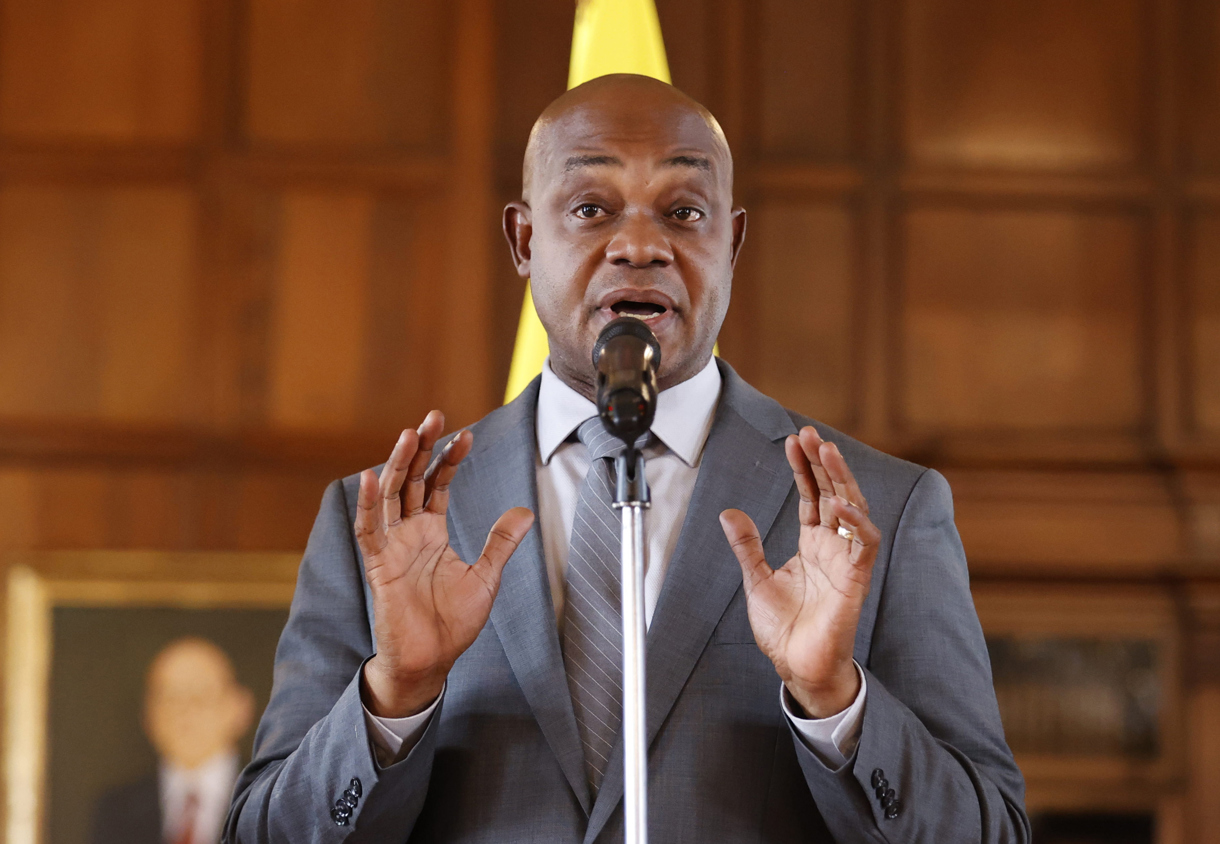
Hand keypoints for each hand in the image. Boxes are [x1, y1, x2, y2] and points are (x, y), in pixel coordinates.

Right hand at [356, 411, 533, 717]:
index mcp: (431, 532)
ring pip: (390, 495)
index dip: (449, 459)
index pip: (436, 484)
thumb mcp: (486, 577)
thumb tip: (525, 510)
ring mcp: (391, 546)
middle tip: (432, 416)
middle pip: (410, 479)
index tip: (466, 434)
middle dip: (420, 447)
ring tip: (409, 434)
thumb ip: (500, 542)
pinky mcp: (378, 566)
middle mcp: (408, 533)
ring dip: (397, 464)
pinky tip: (371, 477)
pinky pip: (368, 531)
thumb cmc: (452, 622)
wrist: (431, 660)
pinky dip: (368, 504)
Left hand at [719, 427, 879, 717]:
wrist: (798, 667)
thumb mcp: (756, 579)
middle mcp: (832, 546)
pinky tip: (842, 504)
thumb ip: (747, 546)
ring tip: (826, 451)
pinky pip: (864, 546)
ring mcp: (846, 561)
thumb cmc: (784, 629)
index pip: (812, 494)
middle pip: (834, 492)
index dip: (804, 467)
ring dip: (841, 479)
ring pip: (853, 508)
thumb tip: (729, 513)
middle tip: (810, 434)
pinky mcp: (856, 581)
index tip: (793, 440)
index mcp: (812, 543)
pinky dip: (857, 524)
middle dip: (824, 462)